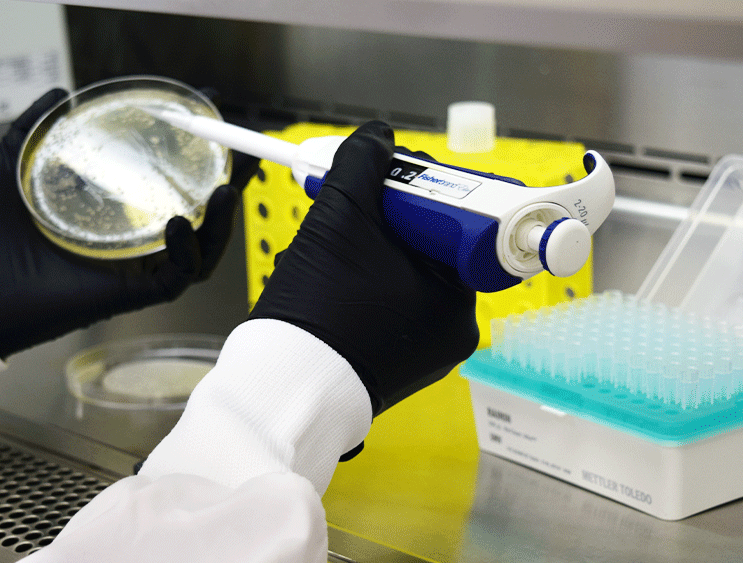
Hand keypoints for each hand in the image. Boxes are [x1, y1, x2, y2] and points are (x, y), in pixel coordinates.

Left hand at [0, 89, 243, 357]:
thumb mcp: (8, 163)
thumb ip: (36, 128)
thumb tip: (62, 94)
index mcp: (101, 219)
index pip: (162, 188)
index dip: (192, 159)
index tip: (210, 123)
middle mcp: (120, 247)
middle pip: (194, 220)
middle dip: (226, 189)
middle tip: (244, 157)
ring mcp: (125, 271)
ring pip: (196, 253)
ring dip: (219, 223)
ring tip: (227, 187)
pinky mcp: (123, 295)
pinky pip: (174, 278)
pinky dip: (188, 252)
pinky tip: (182, 222)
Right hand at [248, 121, 478, 415]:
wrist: (283, 387)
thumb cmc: (319, 309)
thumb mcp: (340, 219)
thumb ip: (362, 165)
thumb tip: (379, 135)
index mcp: (459, 300)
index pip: (460, 225)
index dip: (422, 195)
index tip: (388, 182)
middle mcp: (453, 330)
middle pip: (428, 249)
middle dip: (385, 224)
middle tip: (347, 213)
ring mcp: (425, 352)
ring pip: (403, 278)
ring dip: (369, 255)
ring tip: (326, 254)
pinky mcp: (394, 365)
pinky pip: (388, 309)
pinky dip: (362, 289)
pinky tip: (328, 284)